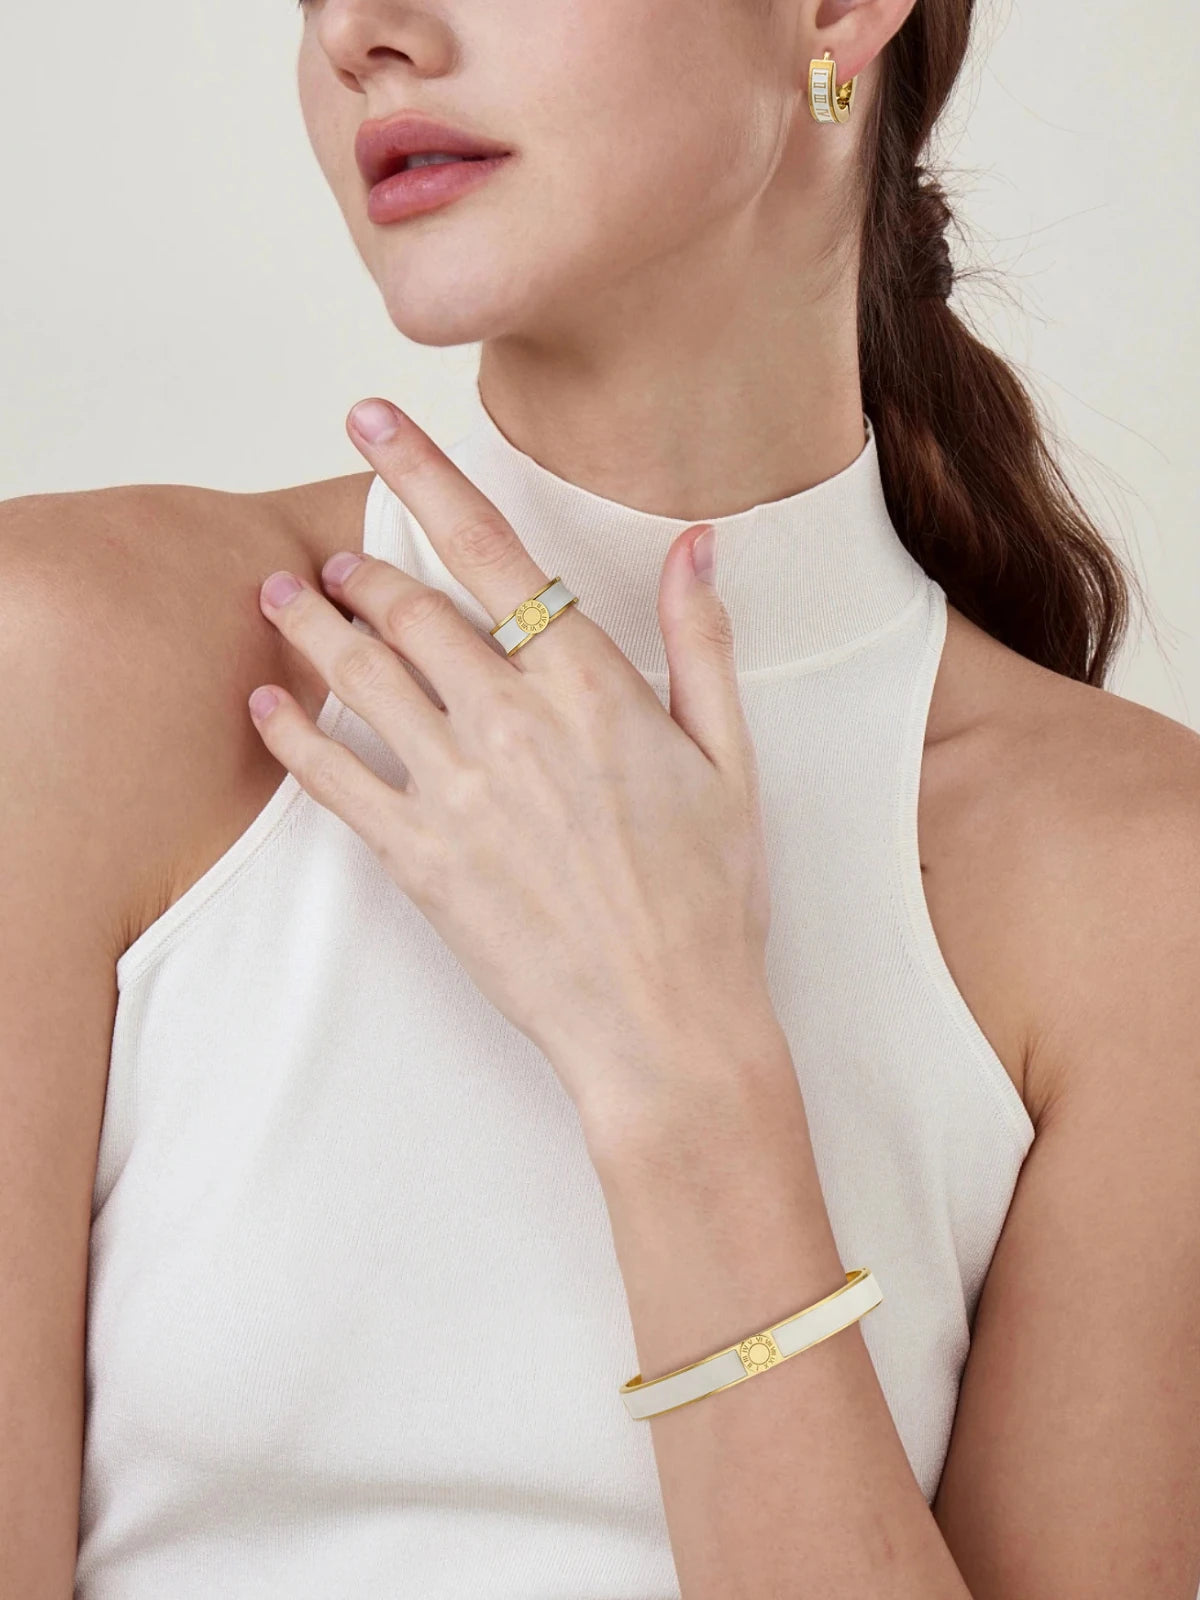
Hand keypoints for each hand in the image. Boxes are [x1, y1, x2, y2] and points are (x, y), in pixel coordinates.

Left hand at [249, 396, 776, 1124]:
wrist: (665, 1022)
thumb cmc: (709, 897)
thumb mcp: (730, 760)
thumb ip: (700, 644)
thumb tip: (697, 547)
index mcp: (591, 685)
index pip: (491, 549)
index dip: (423, 471)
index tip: (370, 420)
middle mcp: (513, 721)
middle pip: (410, 607)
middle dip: (363, 565)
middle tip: (334, 551)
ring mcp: (459, 790)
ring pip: (361, 675)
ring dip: (312, 625)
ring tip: (279, 596)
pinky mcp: (419, 859)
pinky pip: (333, 778)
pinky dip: (291, 732)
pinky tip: (265, 701)